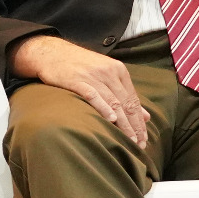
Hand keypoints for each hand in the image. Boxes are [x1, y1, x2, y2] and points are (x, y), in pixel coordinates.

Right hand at [11, 35, 148, 147]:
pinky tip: (111, 119)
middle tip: (139, 144)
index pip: (133, 100)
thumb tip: (146, 116)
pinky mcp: (77, 80)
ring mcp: (93, 76)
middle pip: (126, 103)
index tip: (144, 138)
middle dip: (135, 126)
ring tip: (129, 139)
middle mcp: (109, 72)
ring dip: (124, 123)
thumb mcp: (106, 75)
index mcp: (119, 71)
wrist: (53, 53)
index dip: (140, 121)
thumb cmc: (80, 66)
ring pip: (114, 102)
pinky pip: (93, 95)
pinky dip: (103, 107)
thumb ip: (126, 94)